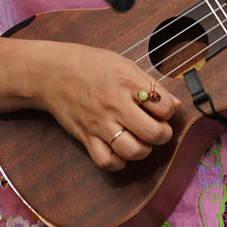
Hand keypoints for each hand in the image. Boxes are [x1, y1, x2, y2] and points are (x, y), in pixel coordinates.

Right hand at [33, 44, 179, 172]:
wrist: (52, 72)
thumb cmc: (90, 65)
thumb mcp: (124, 64)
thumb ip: (150, 84)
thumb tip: (175, 103)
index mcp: (127, 82)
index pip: (164, 106)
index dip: (168, 111)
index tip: (161, 109)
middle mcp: (115, 104)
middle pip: (152, 134)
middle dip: (162, 135)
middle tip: (158, 130)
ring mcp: (100, 123)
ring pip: (132, 151)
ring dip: (144, 150)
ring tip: (141, 141)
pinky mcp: (86, 137)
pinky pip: (107, 161)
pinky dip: (119, 162)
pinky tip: (121, 151)